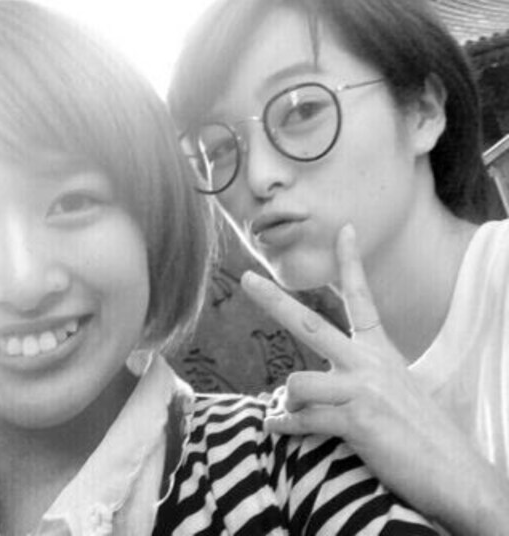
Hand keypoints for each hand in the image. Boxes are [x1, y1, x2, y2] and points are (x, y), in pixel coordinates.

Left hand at [241, 224, 508, 535]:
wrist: (458, 475)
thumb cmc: (421, 433)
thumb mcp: (393, 389)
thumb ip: (353, 376)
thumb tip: (304, 386)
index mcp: (378, 350)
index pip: (361, 297)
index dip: (351, 261)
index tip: (345, 229)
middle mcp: (367, 362)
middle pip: (308, 324)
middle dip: (272, 300)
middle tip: (246, 278)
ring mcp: (362, 390)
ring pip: (297, 383)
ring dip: (289, 403)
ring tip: (293, 414)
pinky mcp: (357, 421)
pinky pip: (302, 419)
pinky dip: (285, 427)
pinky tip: (277, 428)